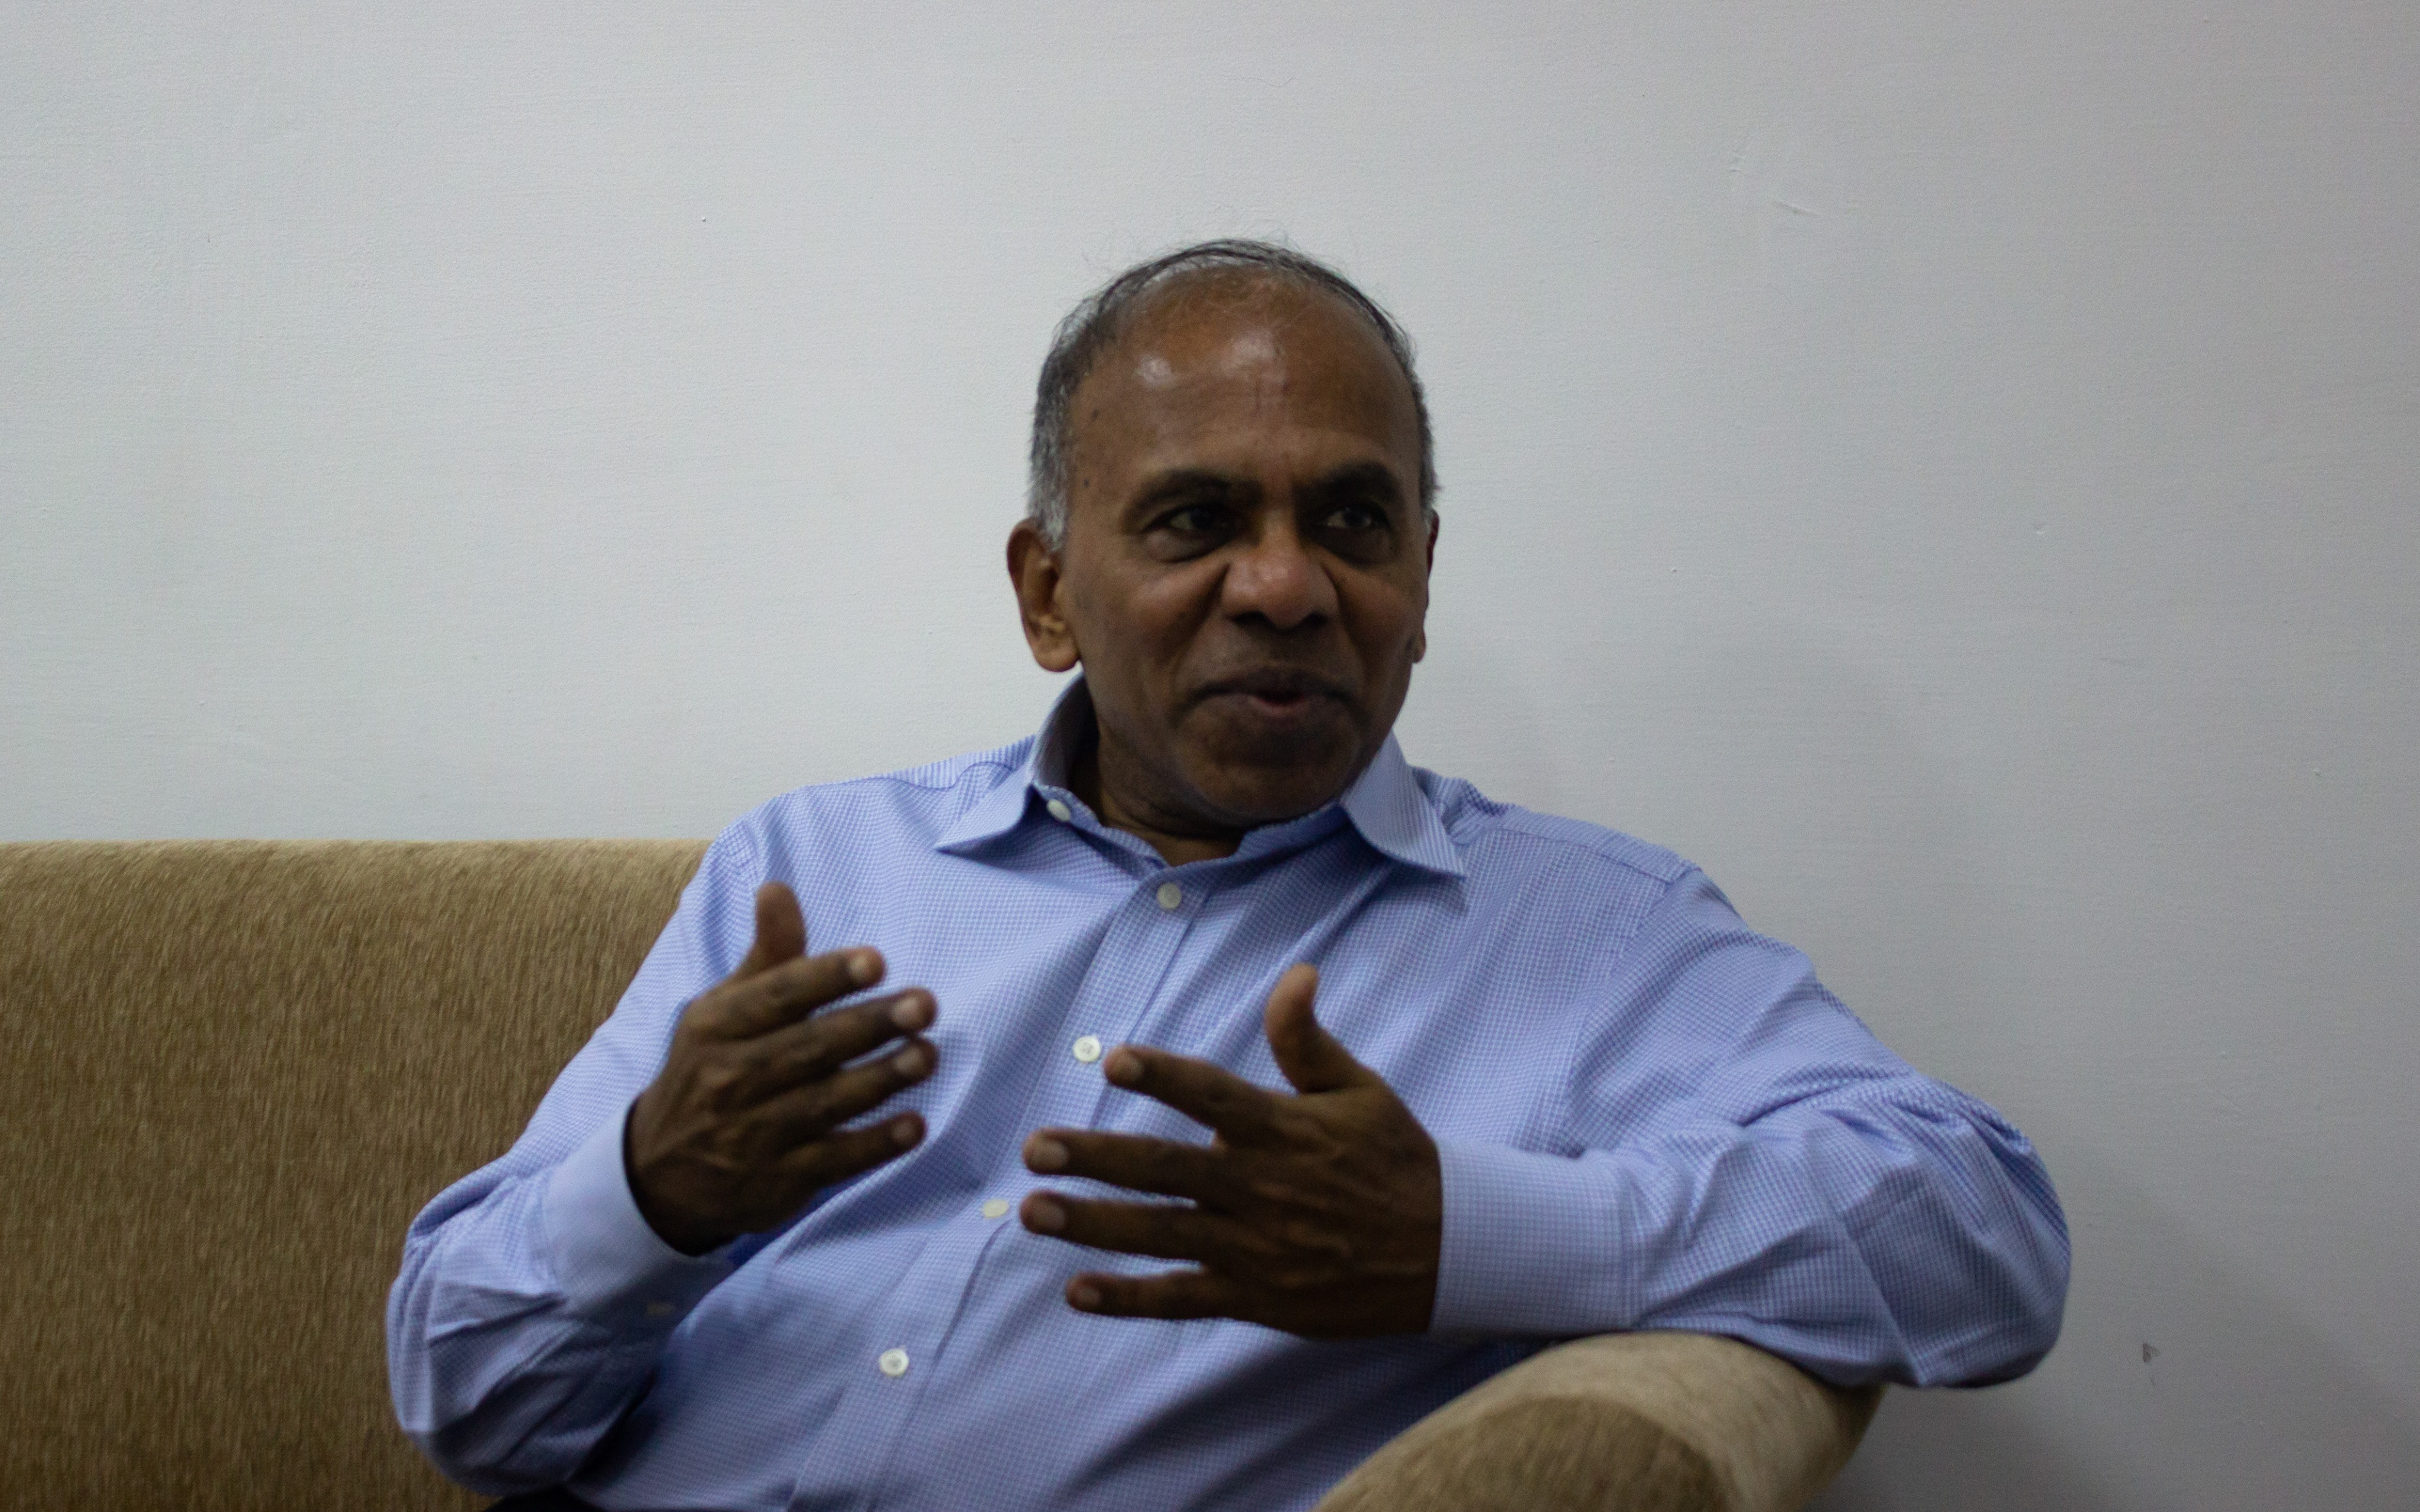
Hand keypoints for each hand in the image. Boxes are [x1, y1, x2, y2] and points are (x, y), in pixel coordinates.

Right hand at [625, 882, 935, 1254]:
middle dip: (869, 1026)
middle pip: (808, 1049)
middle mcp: (730, 1079)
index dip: (826, 978)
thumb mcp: (724, 1010)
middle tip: (924, 1004)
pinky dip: (875, 1145)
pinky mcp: (778, 1182)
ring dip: (881, 1080)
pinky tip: (915, 1125)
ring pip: (825, 1104)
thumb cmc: (711, 1069)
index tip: (875, 961)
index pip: (776, 997)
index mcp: (717, 1027)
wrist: (661, 1173)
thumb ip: (768, 956)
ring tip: (927, 1054)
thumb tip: (778, 888)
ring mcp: (752, 1135)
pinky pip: (834, 1161)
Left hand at [1018, 964, 1440, 1336]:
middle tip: (1036, 1146)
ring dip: (1093, 1223)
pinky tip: (1077, 1292)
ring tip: (1032, 1210)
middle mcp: (1263, 1188)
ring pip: (1161, 1234)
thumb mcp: (1362, 1090)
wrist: (1448, 1253)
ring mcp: (1256, 1247)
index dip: (1165, 1077)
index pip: (1215, 1096)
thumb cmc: (1396, 1160)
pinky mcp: (1257, 1296)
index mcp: (1285, 1130)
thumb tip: (1297, 972)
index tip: (1113, 1061)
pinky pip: (1183, 1298)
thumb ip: (1309, 1040)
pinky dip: (1130, 1299)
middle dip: (1096, 1157)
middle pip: (1167, 1169)